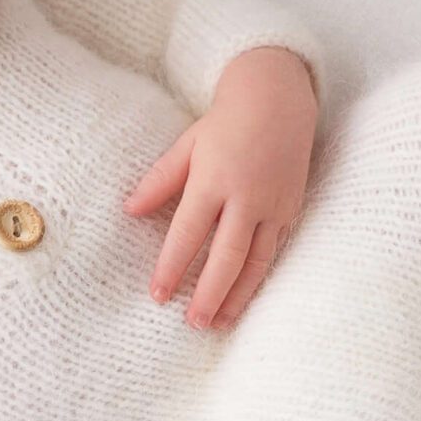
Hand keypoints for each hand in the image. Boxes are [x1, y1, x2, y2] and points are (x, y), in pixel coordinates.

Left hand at [123, 46, 316, 328]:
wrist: (279, 97)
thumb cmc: (226, 121)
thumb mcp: (188, 144)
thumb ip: (159, 180)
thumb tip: (129, 211)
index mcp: (214, 179)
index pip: (189, 233)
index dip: (173, 266)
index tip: (158, 295)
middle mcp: (247, 196)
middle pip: (226, 256)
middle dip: (209, 293)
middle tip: (192, 323)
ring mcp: (273, 205)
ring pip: (256, 262)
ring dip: (237, 296)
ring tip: (218, 323)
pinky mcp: (291, 210)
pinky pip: (274, 252)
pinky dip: (259, 279)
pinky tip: (245, 299)